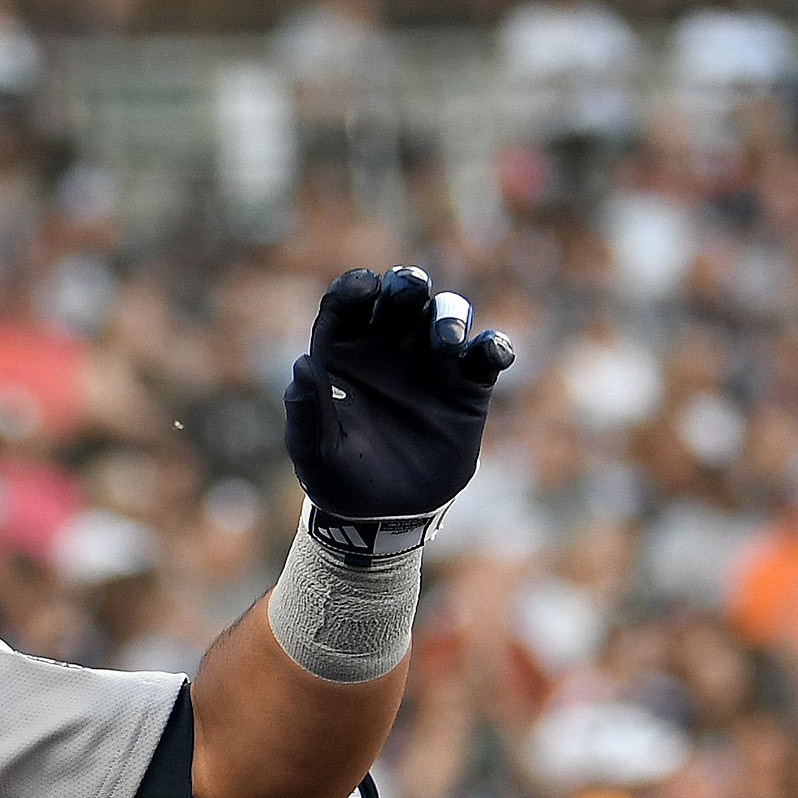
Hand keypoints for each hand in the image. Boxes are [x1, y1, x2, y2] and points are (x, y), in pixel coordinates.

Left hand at [282, 266, 514, 544]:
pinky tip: (495, 353)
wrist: (385, 514)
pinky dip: (495, 347)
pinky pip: (487, 354)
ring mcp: (430, 362)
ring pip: (447, 315)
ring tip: (446, 341)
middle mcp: (387, 345)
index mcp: (342, 349)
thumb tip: (302, 365)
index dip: (354, 288)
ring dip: (451, 316)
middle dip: (408, 284)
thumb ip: (307, 411)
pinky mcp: (467, 386)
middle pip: (402, 294)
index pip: (346, 303)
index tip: (362, 288)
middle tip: (412, 291)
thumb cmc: (338, 477)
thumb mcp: (313, 452)